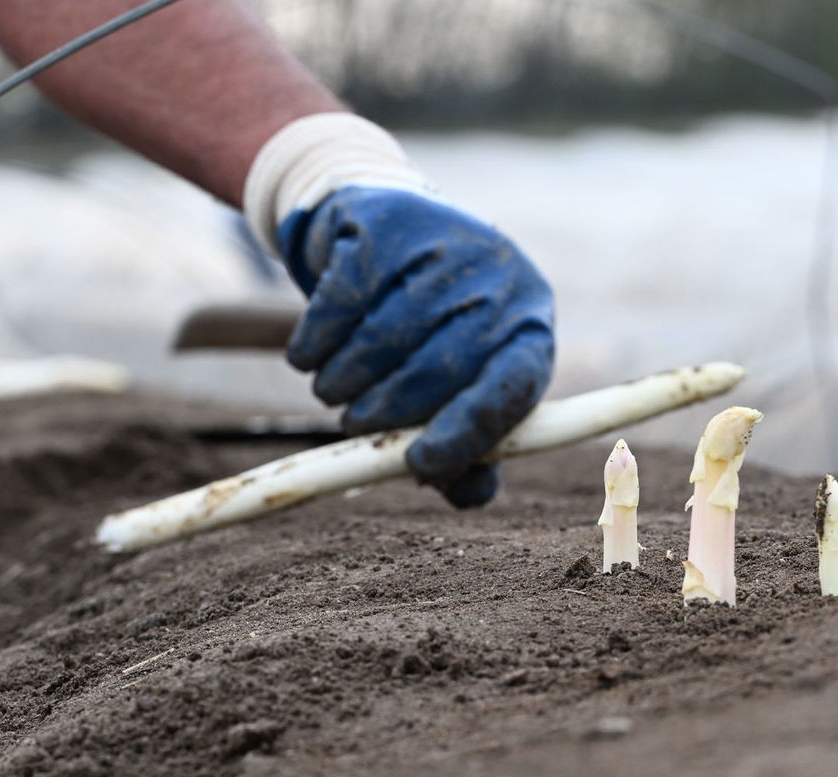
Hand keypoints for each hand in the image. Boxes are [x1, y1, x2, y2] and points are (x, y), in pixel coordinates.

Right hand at [276, 186, 553, 506]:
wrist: (389, 236)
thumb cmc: (432, 336)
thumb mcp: (460, 387)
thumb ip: (469, 450)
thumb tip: (468, 493)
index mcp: (529, 330)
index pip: (512, 389)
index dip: (466, 434)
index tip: (418, 465)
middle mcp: (498, 281)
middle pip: (440, 365)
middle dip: (387, 412)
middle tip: (357, 427)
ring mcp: (445, 244)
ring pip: (383, 336)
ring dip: (344, 381)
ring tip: (334, 392)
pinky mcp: (386, 223)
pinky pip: (339, 300)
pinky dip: (314, 342)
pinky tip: (309, 357)